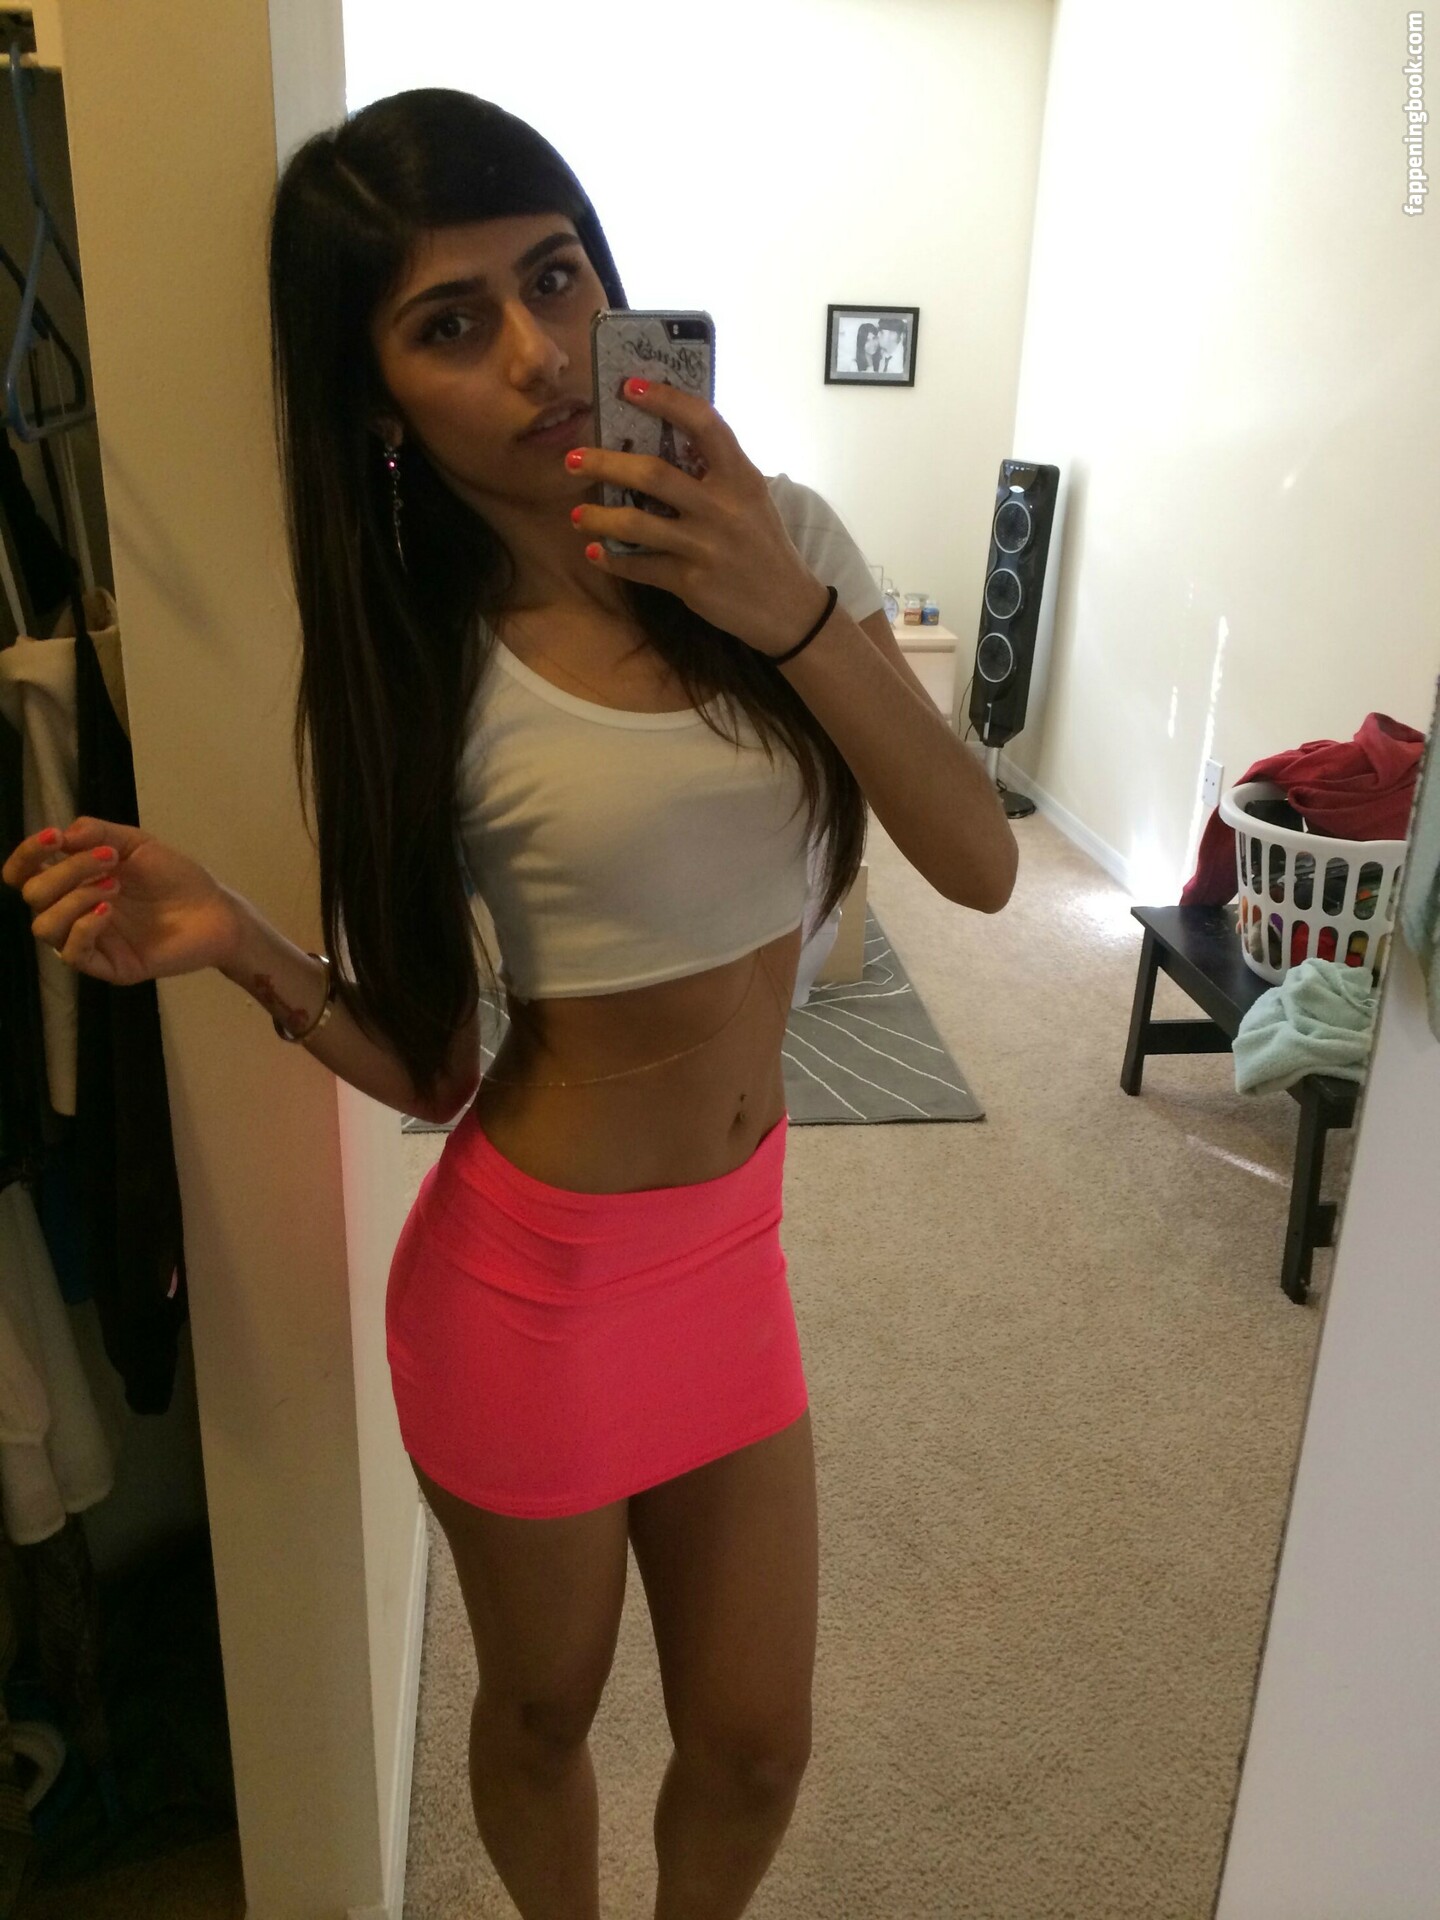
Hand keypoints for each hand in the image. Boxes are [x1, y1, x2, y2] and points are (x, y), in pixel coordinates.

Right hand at [1, 816, 242, 984]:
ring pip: (44, 927)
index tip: (54, 839)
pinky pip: (72, 954)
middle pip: (33, 895)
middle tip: (109, 860)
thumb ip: (98, 833)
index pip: (25, 872)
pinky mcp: (109, 966)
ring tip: (115, 886)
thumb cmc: (175, 876)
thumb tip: (61, 835)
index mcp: (74, 881)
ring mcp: (89, 940)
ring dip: (74, 898)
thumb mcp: (136, 844)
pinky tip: (108, 910)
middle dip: (65, 871)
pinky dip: (84, 927)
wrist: (215, 909)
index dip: (27, 855)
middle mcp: (73, 911)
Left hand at [565, 378, 832, 657]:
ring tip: (576, 514)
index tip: (628, 387)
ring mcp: (705, 546)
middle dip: (606, 463)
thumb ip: (715, 473)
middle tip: (574, 459)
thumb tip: (660, 443)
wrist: (787, 608)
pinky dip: (613, 560)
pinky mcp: (691, 582)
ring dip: (599, 518)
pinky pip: (640, 567)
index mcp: (741, 477)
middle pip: (653, 475)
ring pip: (637, 525)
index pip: (704, 423)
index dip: (665, 400)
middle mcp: (723, 508)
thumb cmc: (763, 545)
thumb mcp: (751, 499)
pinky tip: (595, 553)